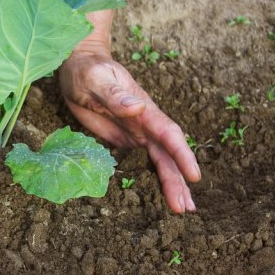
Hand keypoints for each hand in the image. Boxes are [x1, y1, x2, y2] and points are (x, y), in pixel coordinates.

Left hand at [60, 52, 200, 212]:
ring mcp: (138, 131)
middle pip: (167, 154)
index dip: (182, 154)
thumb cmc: (86, 70)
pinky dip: (156, 177)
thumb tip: (139, 108)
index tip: (194, 176)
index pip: (168, 133)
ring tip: (182, 208)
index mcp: (143, 108)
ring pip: (160, 160)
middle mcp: (145, 122)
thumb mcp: (95, 79)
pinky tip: (164, 193)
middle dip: (177, 179)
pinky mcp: (127, 138)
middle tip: (186, 208)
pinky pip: (145, 160)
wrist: (80, 66)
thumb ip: (115, 95)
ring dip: (171, 182)